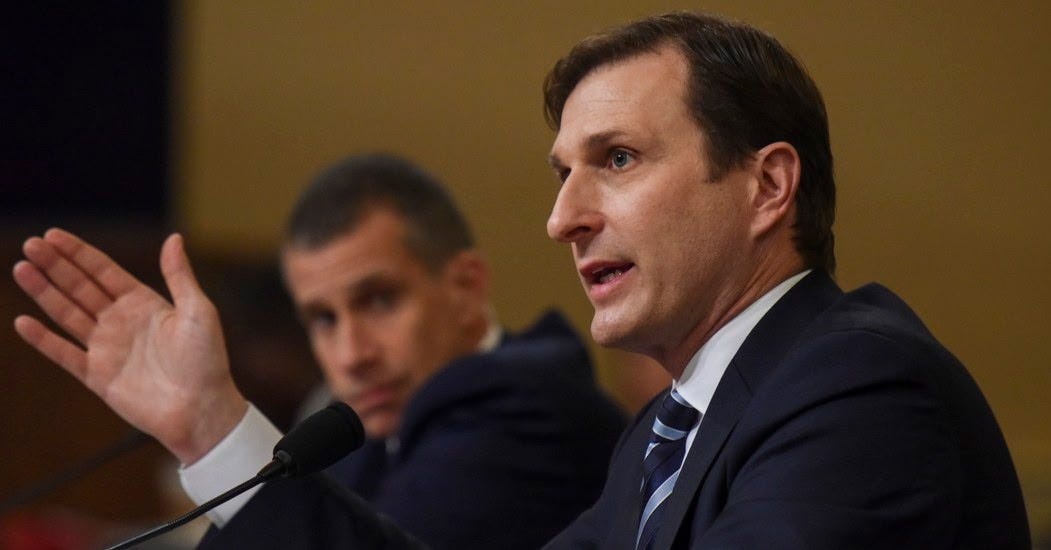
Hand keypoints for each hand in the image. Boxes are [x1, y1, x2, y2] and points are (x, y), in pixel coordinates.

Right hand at [12, 228, 246, 464]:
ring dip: (44, 293)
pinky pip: (64, 354)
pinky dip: (43, 340)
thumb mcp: (198, 311)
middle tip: (31, 245)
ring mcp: (107, 348)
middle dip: (55, 266)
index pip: (104, 272)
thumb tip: (174, 237)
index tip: (53, 235)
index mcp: (144, 303)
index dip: (79, 254)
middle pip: (80, 288)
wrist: (202, 409)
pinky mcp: (98, 376)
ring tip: (21, 269)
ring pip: (67, 314)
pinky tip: (22, 322)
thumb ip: (179, 276)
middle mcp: (121, 322)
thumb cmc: (207, 360)